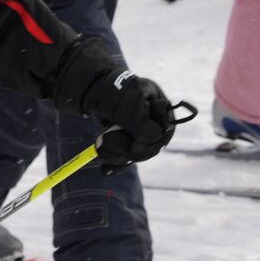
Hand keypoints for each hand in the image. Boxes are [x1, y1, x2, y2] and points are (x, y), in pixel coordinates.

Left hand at [51, 38, 176, 170]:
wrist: (97, 91)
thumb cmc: (114, 91)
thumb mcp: (127, 102)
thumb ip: (140, 120)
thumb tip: (154, 139)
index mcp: (162, 111)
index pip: (162, 134)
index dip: (147, 141)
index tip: (131, 142)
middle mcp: (157, 125)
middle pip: (149, 148)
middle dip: (125, 148)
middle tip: (103, 140)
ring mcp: (144, 135)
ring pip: (136, 155)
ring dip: (115, 153)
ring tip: (98, 142)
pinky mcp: (132, 143)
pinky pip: (127, 159)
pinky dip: (115, 163)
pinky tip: (105, 169)